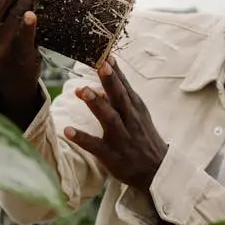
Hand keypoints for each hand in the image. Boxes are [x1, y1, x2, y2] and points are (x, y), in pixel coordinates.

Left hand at [64, 58, 167, 194]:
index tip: (106, 53)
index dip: (115, 70)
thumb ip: (120, 96)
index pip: (124, 85)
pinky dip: (82, 138)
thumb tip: (102, 78)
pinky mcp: (112, 155)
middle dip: (110, 81)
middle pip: (119, 97)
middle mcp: (129, 119)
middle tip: (100, 64)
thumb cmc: (142, 137)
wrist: (156, 171)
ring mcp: (121, 137)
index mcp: (135, 108)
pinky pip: (95, 145)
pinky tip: (68, 131)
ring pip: (109, 118)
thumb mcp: (137, 114)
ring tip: (81, 90)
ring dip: (96, 103)